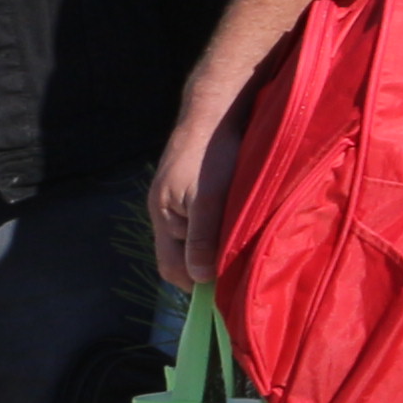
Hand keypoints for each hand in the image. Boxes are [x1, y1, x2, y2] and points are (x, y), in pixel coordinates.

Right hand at [148, 85, 247, 286]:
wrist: (216, 110)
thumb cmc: (211, 154)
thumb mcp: (207, 201)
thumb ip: (201, 239)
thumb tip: (199, 278)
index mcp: (162, 216)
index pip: (171, 268)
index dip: (194, 284)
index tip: (222, 292)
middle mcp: (166, 211)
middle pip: (181, 255)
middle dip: (205, 267)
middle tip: (236, 275)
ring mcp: (178, 198)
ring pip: (194, 237)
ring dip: (214, 248)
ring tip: (240, 251)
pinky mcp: (193, 187)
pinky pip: (201, 220)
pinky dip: (218, 229)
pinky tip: (237, 226)